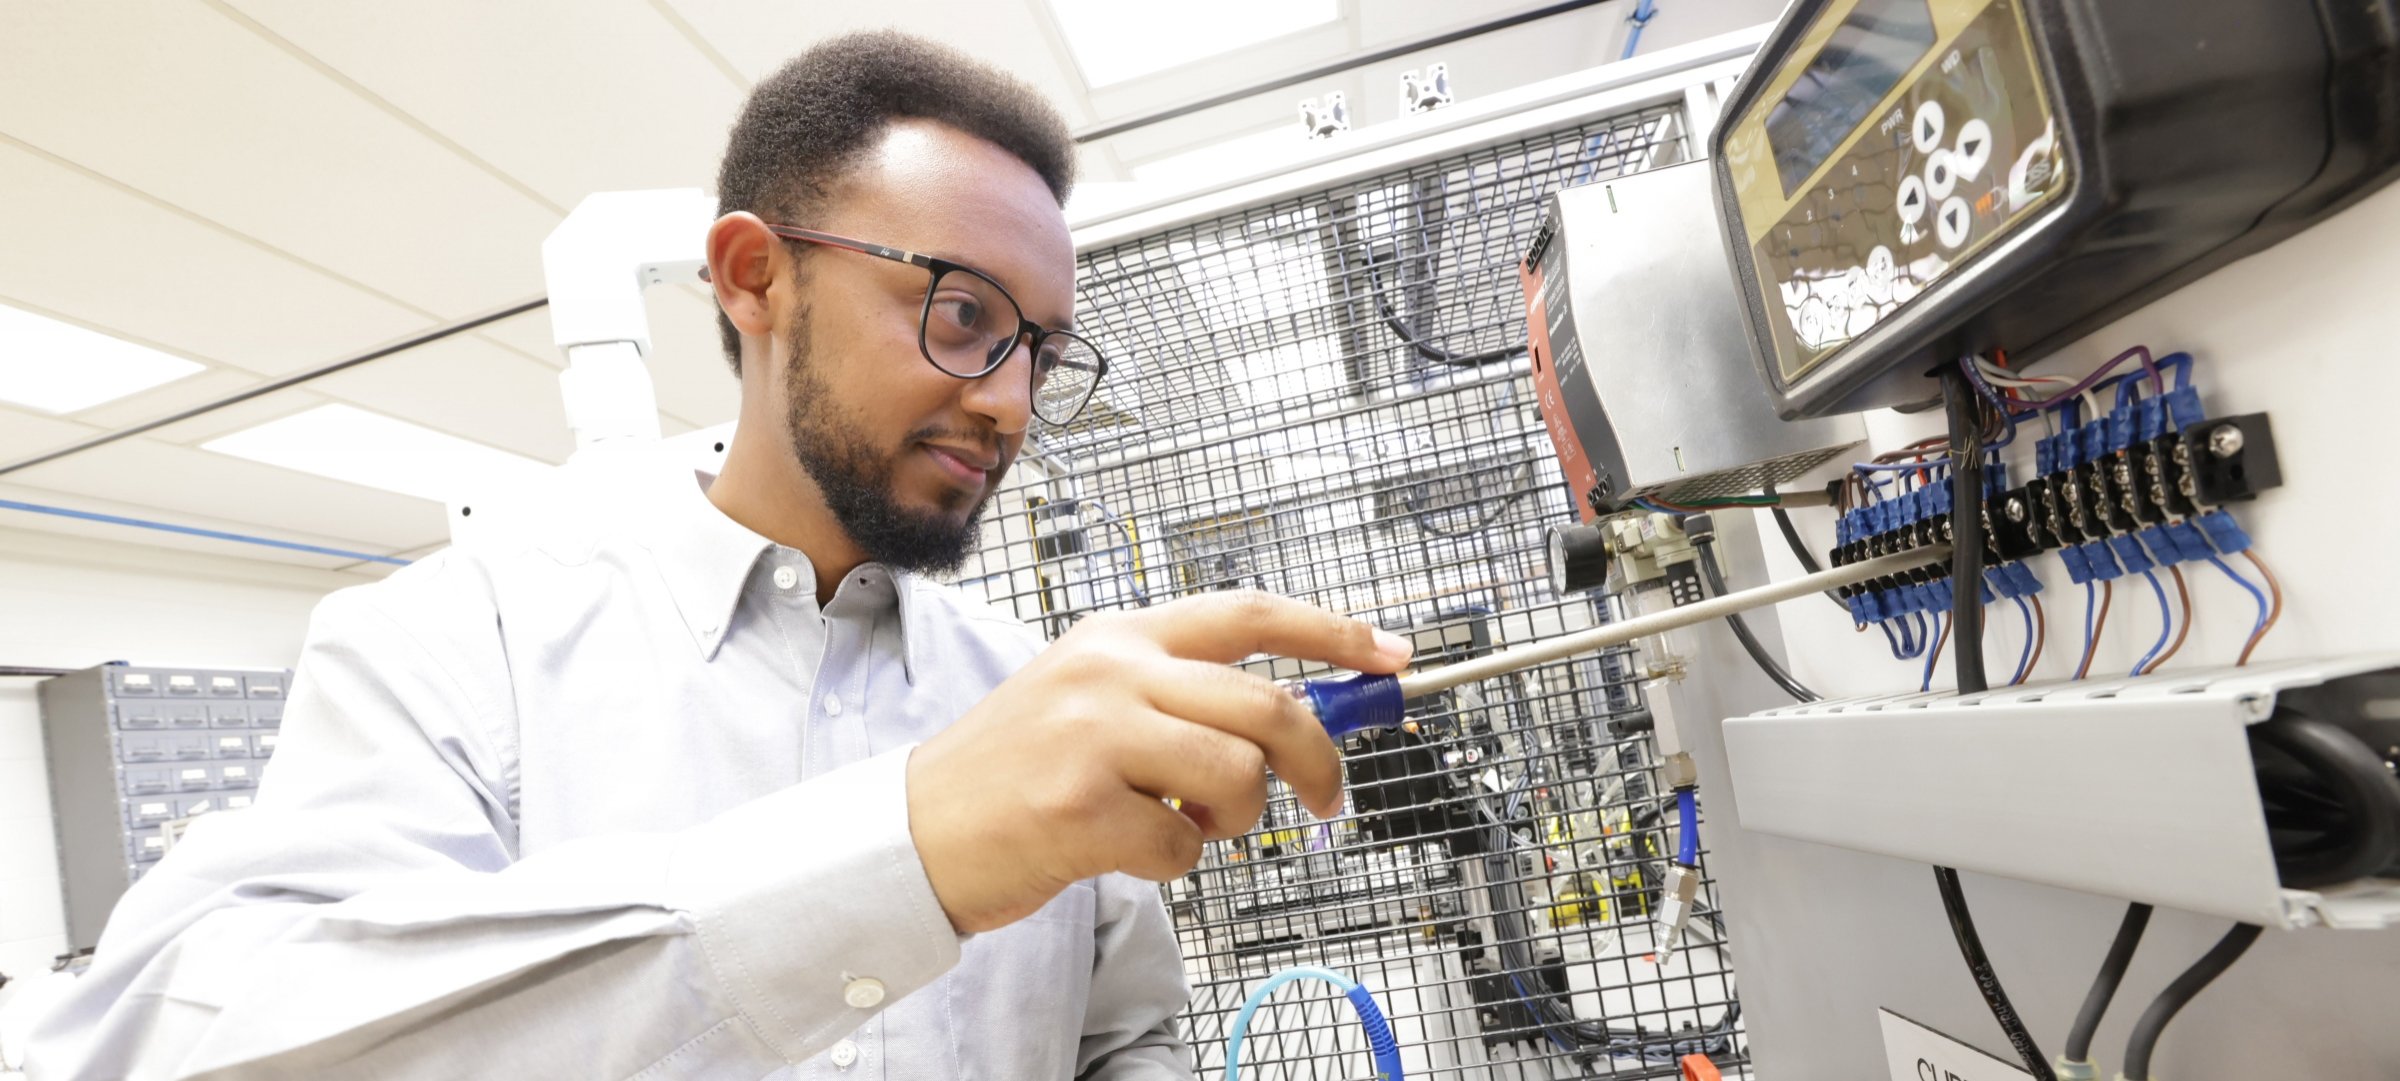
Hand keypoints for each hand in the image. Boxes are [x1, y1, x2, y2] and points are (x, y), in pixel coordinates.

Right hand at [905, 590, 1413, 932]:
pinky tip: (1127, 850)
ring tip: (1190, 824)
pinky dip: (1175, 864)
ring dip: (1237, 820)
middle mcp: (1111, 672)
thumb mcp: (1091, 699)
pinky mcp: (1081, 807)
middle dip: (1320, 762)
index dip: (1334, 633)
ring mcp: (1095, 737)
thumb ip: (1182, 696)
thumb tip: (1293, 723)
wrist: (914, 828)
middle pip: (1268, 705)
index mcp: (1120, 636)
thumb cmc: (1012, 772)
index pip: (1250, 613)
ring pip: (1241, 776)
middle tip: (1326, 799)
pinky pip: (1185, 846)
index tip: (1391, 654)